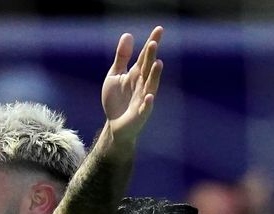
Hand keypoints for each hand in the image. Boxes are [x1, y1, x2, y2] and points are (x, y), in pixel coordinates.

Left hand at [101, 27, 163, 143]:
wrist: (114, 125)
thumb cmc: (116, 100)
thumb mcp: (115, 75)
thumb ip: (121, 57)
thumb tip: (128, 34)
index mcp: (136, 74)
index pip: (145, 56)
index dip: (152, 43)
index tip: (160, 29)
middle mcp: (142, 84)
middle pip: (147, 68)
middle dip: (151, 57)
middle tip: (153, 43)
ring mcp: (143, 99)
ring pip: (150, 86)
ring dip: (154, 76)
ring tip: (158, 64)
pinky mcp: (140, 114)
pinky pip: (145, 109)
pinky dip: (147, 103)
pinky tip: (149, 97)